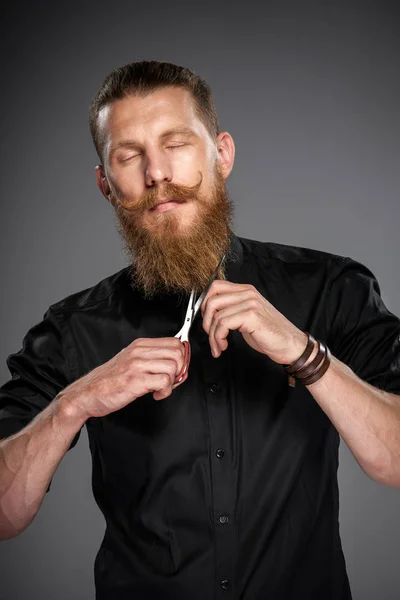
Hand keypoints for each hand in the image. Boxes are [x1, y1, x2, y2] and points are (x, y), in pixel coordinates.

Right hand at [58, 337, 186, 419]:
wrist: (87, 393)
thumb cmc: (109, 380)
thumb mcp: (131, 361)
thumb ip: (150, 358)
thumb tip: (176, 360)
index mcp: (140, 345)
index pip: (175, 342)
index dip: (181, 358)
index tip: (176, 370)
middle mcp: (139, 351)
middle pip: (178, 352)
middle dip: (180, 369)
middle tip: (171, 381)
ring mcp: (136, 365)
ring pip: (173, 366)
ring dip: (172, 382)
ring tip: (161, 389)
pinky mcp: (135, 380)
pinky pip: (164, 382)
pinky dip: (165, 392)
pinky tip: (156, 395)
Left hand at [201, 281, 306, 364]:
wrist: (290, 344)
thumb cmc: (270, 334)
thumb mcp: (247, 317)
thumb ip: (231, 310)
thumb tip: (209, 314)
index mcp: (245, 291)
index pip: (215, 287)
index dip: (204, 304)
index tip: (206, 321)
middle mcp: (247, 293)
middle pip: (211, 299)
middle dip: (206, 321)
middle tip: (210, 335)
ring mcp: (250, 303)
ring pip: (216, 315)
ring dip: (213, 335)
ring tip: (219, 346)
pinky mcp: (251, 315)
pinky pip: (223, 324)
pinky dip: (219, 338)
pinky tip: (224, 345)